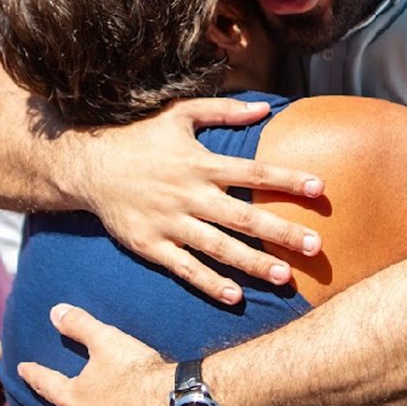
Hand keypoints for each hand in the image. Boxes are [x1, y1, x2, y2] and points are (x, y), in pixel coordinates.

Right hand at [80, 96, 324, 302]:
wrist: (87, 164)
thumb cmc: (139, 136)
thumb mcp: (180, 114)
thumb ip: (224, 111)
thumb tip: (265, 109)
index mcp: (200, 163)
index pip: (254, 172)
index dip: (287, 179)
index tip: (319, 188)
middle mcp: (189, 195)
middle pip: (244, 216)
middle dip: (281, 232)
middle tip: (315, 246)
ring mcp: (170, 223)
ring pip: (218, 248)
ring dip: (253, 264)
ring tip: (284, 277)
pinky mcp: (151, 245)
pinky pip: (185, 268)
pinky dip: (209, 283)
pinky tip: (235, 296)